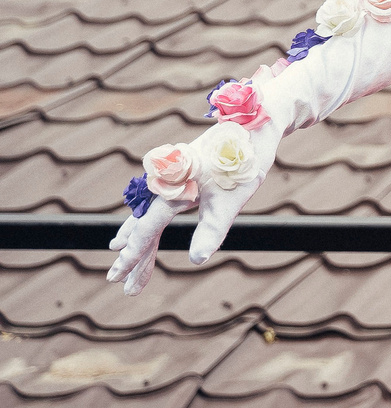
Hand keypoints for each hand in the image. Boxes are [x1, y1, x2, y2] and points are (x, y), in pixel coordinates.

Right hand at [104, 117, 283, 293]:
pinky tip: (135, 229)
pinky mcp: (181, 177)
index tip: (118, 277)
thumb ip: (212, 229)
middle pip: (144, 226)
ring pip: (149, 215)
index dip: (134, 256)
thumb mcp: (232, 198)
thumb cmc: (245, 161)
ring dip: (138, 238)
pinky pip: (157, 205)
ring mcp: (172, 179)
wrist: (256, 123)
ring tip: (118, 255)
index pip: (147, 230)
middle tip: (120, 283)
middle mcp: (166, 183)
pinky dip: (146, 220)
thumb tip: (196, 260)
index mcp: (173, 188)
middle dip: (134, 256)